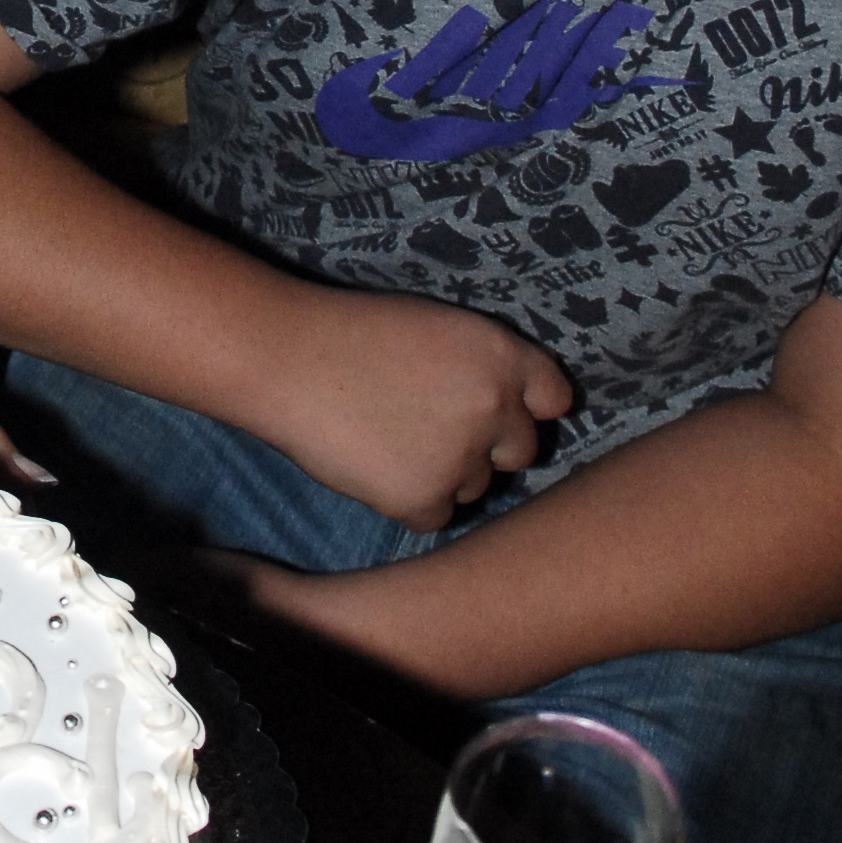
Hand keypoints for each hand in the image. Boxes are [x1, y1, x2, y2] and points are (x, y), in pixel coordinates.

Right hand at [254, 283, 572, 533]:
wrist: (288, 360)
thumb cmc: (351, 334)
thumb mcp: (436, 327)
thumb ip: (482, 366)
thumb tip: (511, 409)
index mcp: (501, 355)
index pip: (553, 397)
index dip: (527, 408)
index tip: (501, 413)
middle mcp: (495, 408)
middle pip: (521, 451)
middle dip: (488, 447)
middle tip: (434, 432)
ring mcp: (462, 458)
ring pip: (475, 486)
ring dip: (445, 475)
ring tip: (389, 441)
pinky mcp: (424, 498)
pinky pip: (436, 516)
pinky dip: (409, 502)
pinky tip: (375, 467)